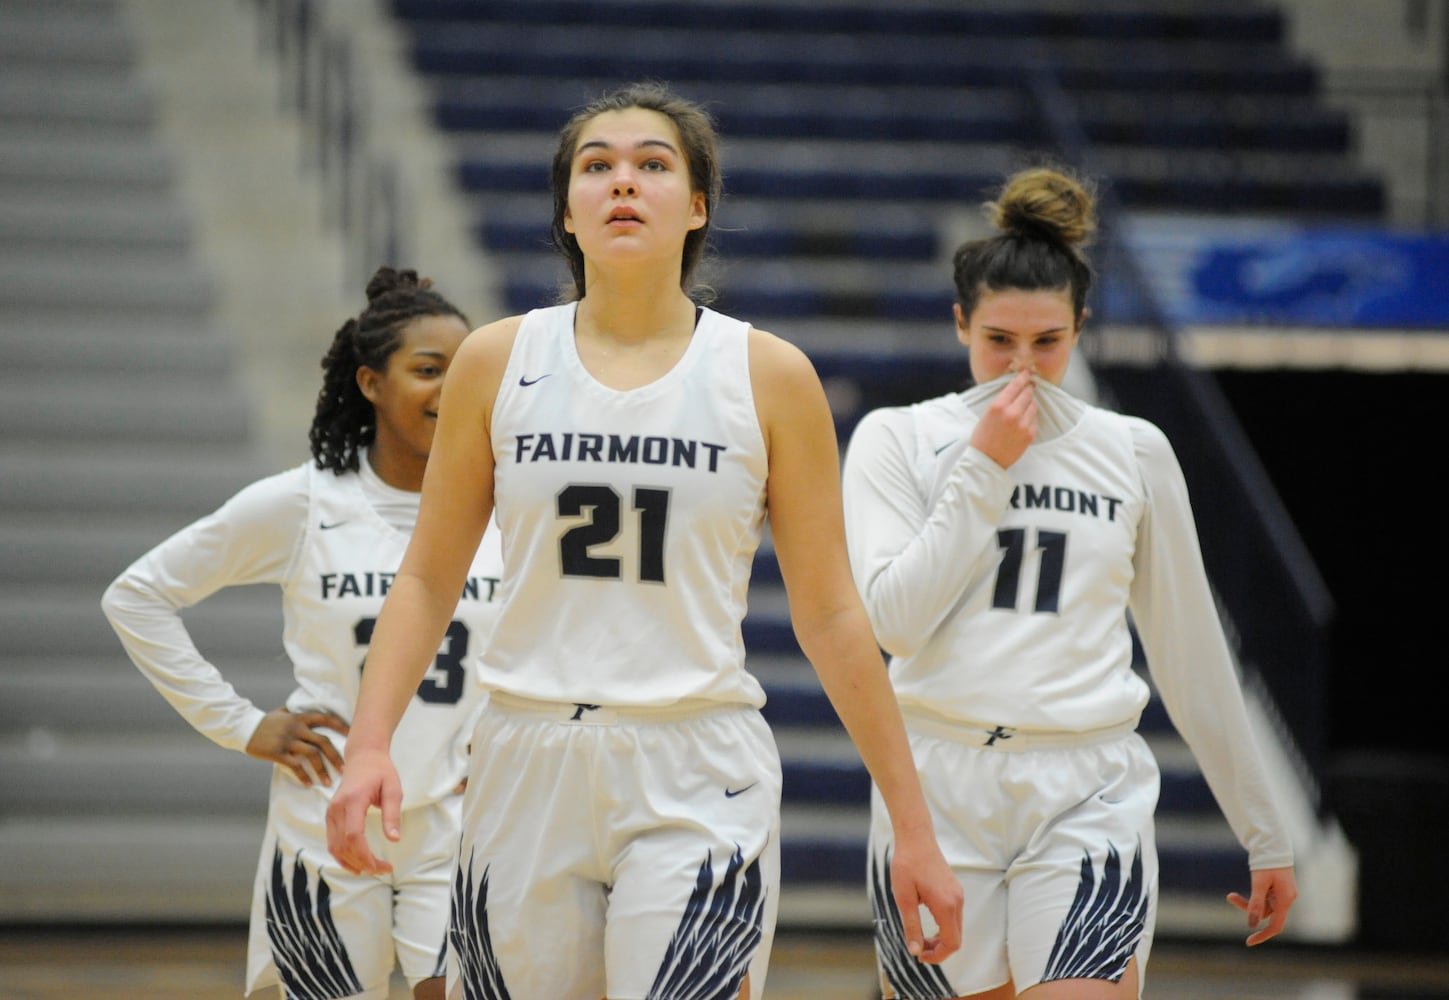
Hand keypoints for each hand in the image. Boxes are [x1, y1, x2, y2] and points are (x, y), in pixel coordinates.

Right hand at [245, 707, 347, 786]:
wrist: (243, 727)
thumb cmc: (265, 721)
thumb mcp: (283, 712)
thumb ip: (296, 712)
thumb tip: (305, 709)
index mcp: (300, 718)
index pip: (325, 719)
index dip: (340, 726)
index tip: (351, 735)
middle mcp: (296, 728)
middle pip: (323, 742)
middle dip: (336, 756)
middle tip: (345, 769)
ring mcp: (287, 740)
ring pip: (311, 755)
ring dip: (322, 770)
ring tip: (328, 782)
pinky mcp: (277, 752)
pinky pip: (294, 765)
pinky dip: (303, 775)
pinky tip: (308, 784)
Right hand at [325, 746, 402, 874]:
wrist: (363, 756)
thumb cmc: (380, 771)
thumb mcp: (393, 789)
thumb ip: (392, 814)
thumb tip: (394, 839)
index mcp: (353, 800)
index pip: (353, 836)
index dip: (365, 856)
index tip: (381, 867)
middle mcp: (337, 808)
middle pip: (343, 845)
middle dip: (362, 863)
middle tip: (383, 869)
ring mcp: (331, 812)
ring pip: (334, 847)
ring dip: (351, 862)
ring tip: (371, 869)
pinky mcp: (330, 816)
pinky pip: (332, 841)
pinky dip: (342, 856)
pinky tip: (356, 863)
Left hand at [890, 830, 962, 963]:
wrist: (915, 837)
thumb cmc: (906, 865)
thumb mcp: (904, 898)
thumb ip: (912, 926)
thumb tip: (914, 952)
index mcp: (946, 905)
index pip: (952, 943)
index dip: (938, 956)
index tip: (919, 956)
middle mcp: (957, 901)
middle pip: (956, 938)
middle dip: (939, 949)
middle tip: (917, 948)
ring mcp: (958, 895)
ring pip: (956, 928)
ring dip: (941, 938)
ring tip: (919, 937)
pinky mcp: (955, 890)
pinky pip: (954, 916)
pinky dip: (943, 926)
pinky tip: (926, 922)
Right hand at [969, 369, 1036, 467]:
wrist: (986, 460)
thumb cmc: (982, 437)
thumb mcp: (986, 414)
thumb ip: (1001, 402)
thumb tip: (1015, 390)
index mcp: (998, 406)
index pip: (1015, 385)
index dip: (1022, 377)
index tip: (1027, 373)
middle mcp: (1012, 413)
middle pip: (1027, 393)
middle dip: (1028, 389)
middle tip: (1030, 386)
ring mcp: (1022, 424)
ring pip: (1033, 405)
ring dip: (1030, 403)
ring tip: (1024, 406)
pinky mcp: (1029, 434)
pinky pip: (1035, 419)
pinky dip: (1031, 417)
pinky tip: (1023, 420)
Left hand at [1227, 866, 1296, 945]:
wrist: (1273, 845)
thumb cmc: (1267, 862)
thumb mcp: (1259, 883)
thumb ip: (1256, 903)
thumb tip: (1252, 924)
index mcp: (1285, 899)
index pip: (1276, 926)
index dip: (1263, 935)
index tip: (1248, 942)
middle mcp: (1286, 899)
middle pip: (1267, 915)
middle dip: (1248, 909)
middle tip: (1230, 897)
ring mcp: (1282, 895)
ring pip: (1264, 907)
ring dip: (1249, 903)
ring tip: (1231, 895)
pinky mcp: (1277, 890)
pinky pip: (1264, 900)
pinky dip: (1254, 897)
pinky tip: (1240, 893)